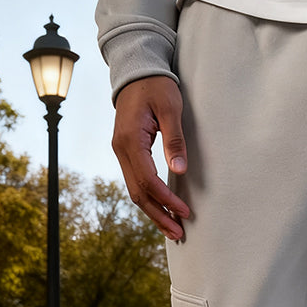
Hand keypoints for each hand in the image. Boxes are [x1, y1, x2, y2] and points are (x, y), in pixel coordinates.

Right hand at [112, 76, 189, 240]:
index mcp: (130, 140)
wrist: (137, 72)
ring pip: (135, 191)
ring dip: (153, 212)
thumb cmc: (156, 86)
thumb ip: (174, 140)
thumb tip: (180, 170)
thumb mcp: (170, 108)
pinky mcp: (127, 152)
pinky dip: (149, 199)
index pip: (148, 180)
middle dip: (158, 215)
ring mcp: (121, 152)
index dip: (167, 199)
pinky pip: (136, 182)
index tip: (185, 212)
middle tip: (178, 234)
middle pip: (138, 193)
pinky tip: (162, 210)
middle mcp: (121, 149)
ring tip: (172, 230)